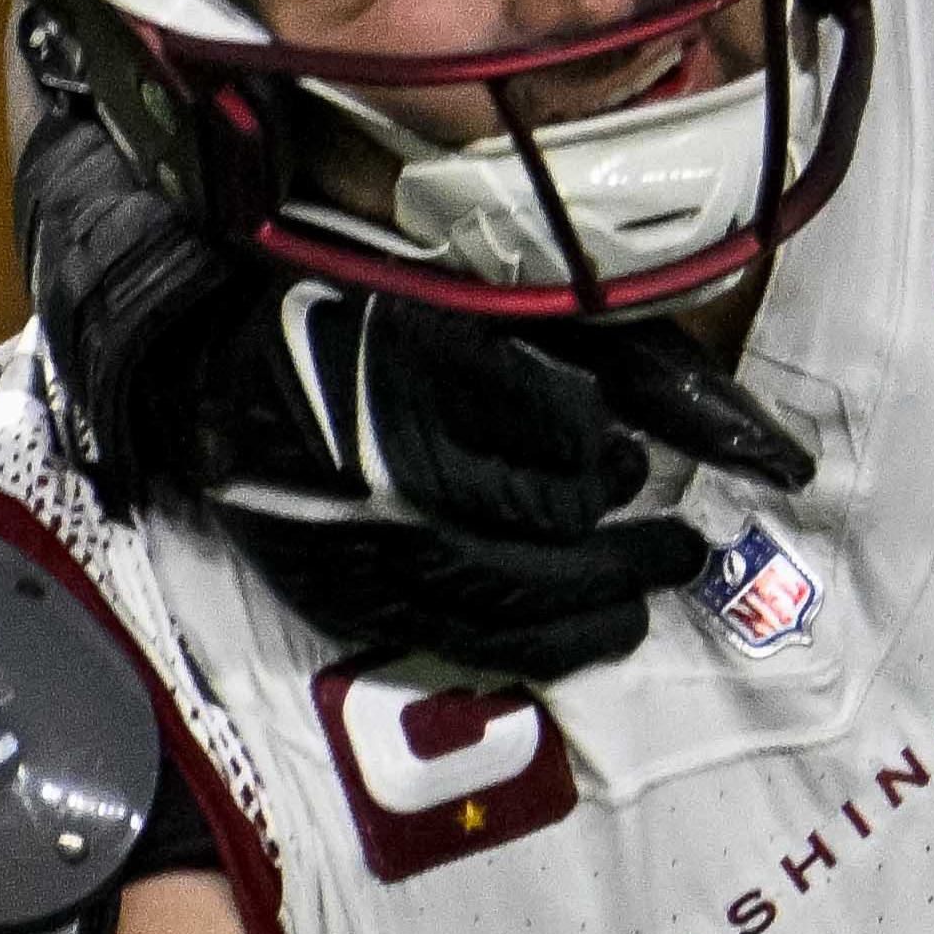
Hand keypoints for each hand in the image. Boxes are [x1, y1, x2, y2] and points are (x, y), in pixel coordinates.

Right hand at [14, 94, 813, 678]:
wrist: (194, 344)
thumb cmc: (361, 296)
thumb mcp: (484, 290)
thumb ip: (610, 349)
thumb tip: (739, 423)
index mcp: (407, 346)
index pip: (544, 417)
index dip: (599, 445)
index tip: (630, 453)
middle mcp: (368, 440)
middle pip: (527, 515)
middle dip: (618, 540)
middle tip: (680, 544)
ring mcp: (335, 520)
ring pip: (490, 590)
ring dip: (587, 602)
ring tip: (645, 591)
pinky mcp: (319, 579)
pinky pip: (436, 633)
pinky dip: (523, 644)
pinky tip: (581, 633)